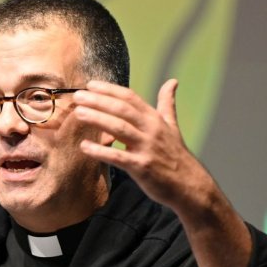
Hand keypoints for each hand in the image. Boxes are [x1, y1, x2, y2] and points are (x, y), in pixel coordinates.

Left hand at [73, 78, 206, 211]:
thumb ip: (167, 103)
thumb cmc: (176, 155)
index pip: (130, 98)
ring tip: (78, 113)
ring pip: (119, 129)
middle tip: (77, 96)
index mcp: (155, 119)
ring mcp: (147, 148)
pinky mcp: (142, 167)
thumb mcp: (172, 125)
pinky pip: (118, 157)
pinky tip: (85, 147)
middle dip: (98, 101)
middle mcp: (151, 130)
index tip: (90, 84)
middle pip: (122, 110)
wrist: (189, 184)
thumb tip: (172, 81)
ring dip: (97, 119)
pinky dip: (101, 151)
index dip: (109, 90)